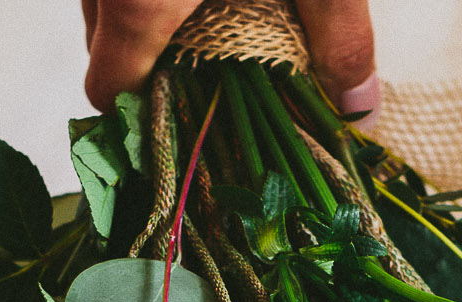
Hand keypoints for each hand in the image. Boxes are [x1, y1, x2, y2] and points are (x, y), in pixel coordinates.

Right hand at [81, 0, 376, 119]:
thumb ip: (338, 34)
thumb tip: (358, 109)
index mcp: (140, 0)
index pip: (109, 92)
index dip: (145, 122)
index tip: (192, 129)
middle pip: (104, 51)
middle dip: (155, 71)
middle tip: (219, 74)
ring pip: (104, 6)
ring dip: (149, 24)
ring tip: (215, 23)